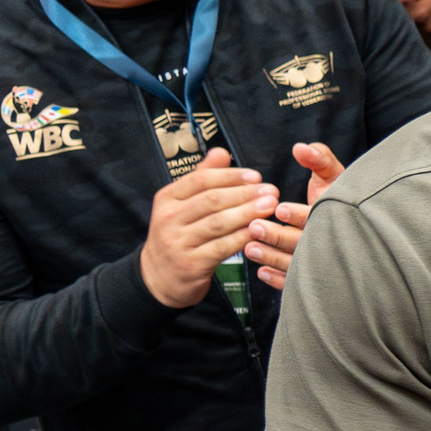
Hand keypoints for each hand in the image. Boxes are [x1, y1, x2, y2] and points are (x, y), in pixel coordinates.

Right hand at [141, 148, 277, 306]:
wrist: (158, 278)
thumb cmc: (179, 235)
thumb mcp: (181, 205)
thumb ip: (202, 178)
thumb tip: (221, 152)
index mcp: (167, 198)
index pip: (200, 180)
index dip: (230, 176)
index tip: (256, 176)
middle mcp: (169, 218)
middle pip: (211, 200)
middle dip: (245, 194)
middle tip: (271, 190)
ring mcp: (178, 242)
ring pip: (218, 223)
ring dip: (248, 213)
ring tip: (270, 206)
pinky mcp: (191, 264)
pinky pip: (222, 247)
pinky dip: (242, 237)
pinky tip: (260, 231)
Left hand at [245, 142, 345, 290]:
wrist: (361, 229)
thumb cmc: (342, 199)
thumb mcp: (335, 175)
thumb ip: (320, 159)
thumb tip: (301, 148)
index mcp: (334, 217)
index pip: (317, 218)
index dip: (299, 215)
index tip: (280, 209)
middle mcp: (330, 241)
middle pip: (302, 243)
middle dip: (277, 236)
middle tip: (255, 228)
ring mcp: (323, 262)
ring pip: (296, 264)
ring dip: (272, 256)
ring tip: (250, 248)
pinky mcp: (314, 277)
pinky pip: (296, 282)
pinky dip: (278, 279)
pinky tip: (262, 272)